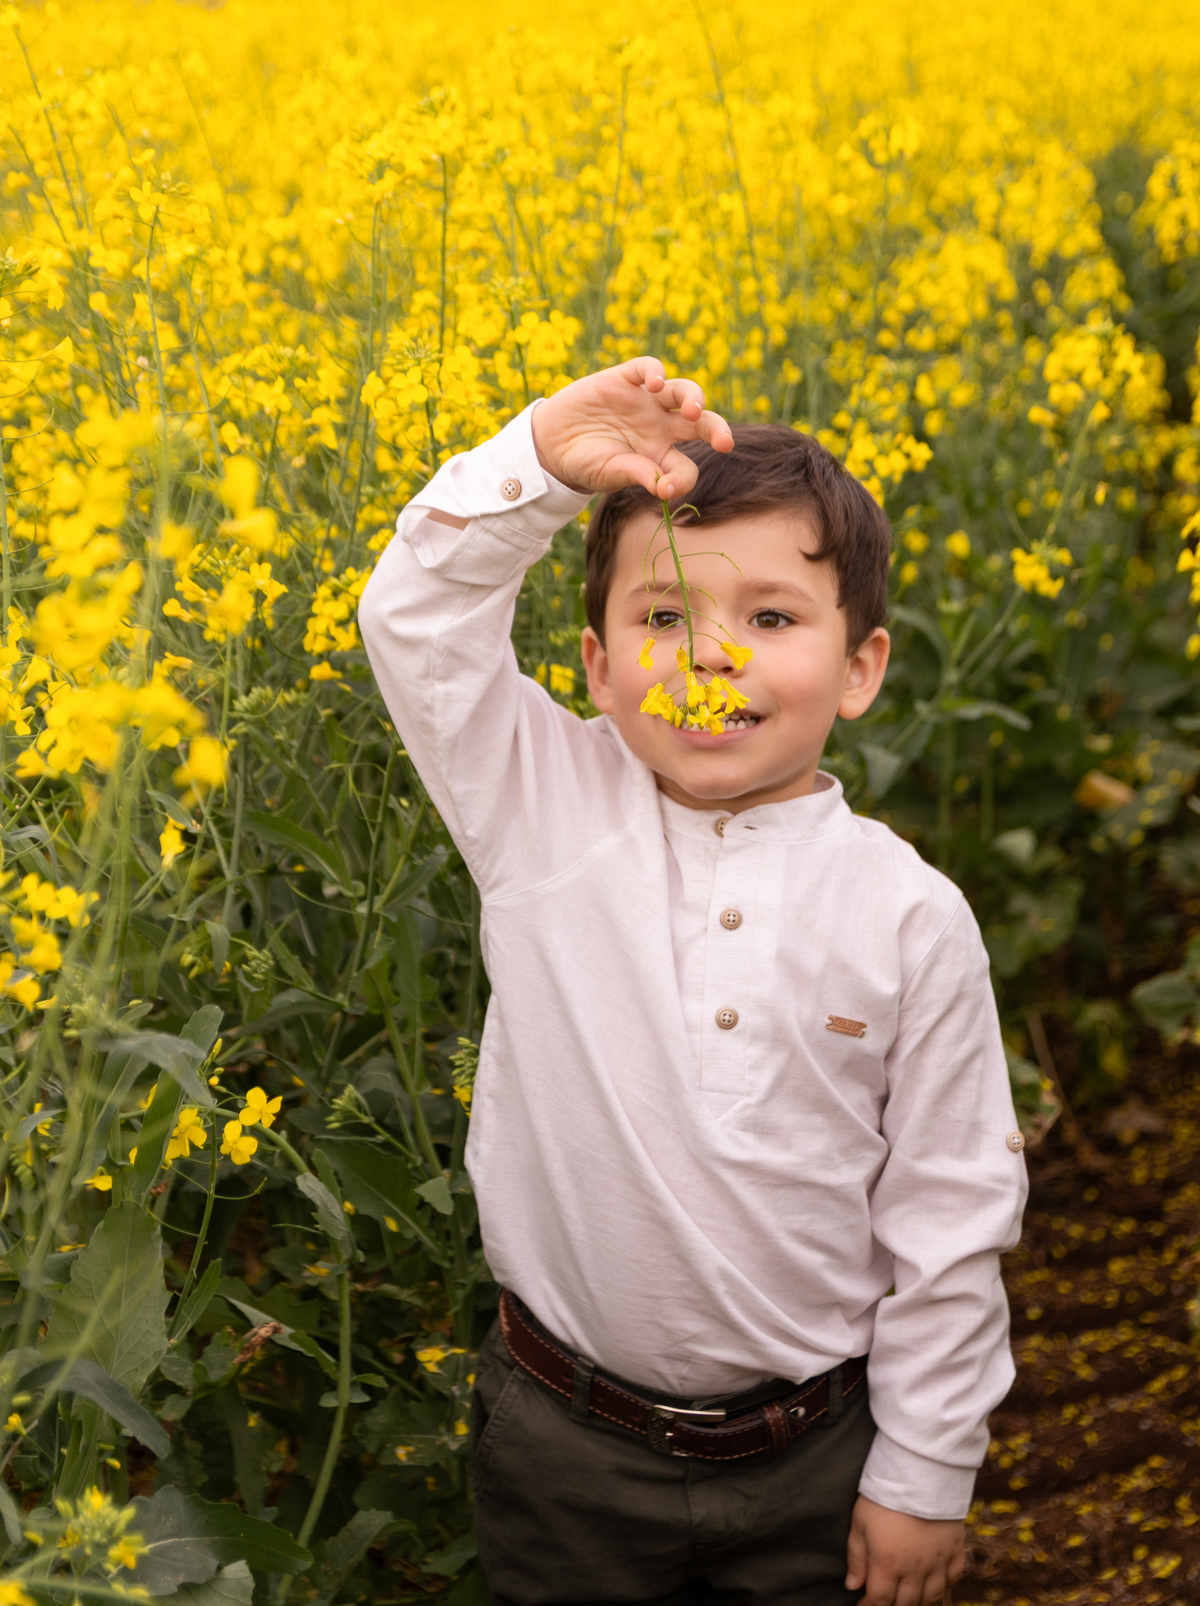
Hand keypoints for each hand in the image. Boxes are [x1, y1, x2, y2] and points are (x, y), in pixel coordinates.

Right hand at [529, 355, 732, 498]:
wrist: (551, 444)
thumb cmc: (585, 463)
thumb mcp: (610, 473)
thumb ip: (638, 474)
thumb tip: (665, 488)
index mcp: (660, 455)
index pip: (685, 466)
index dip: (682, 479)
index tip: (666, 490)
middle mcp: (660, 427)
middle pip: (699, 423)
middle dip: (716, 430)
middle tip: (724, 442)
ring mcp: (645, 402)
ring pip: (682, 392)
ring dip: (693, 398)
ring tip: (692, 410)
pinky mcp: (624, 380)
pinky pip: (647, 368)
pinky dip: (654, 372)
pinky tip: (653, 384)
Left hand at [845, 1495, 964, 1605]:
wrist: (919, 1473)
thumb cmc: (884, 1497)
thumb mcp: (860, 1523)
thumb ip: (856, 1558)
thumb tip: (853, 1586)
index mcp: (888, 1564)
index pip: (880, 1600)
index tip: (864, 1604)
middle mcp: (914, 1570)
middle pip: (906, 1603)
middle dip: (894, 1604)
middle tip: (886, 1597)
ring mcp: (938, 1562)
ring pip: (931, 1597)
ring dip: (918, 1600)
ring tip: (908, 1593)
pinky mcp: (955, 1549)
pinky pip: (953, 1578)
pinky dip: (944, 1585)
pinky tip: (934, 1581)